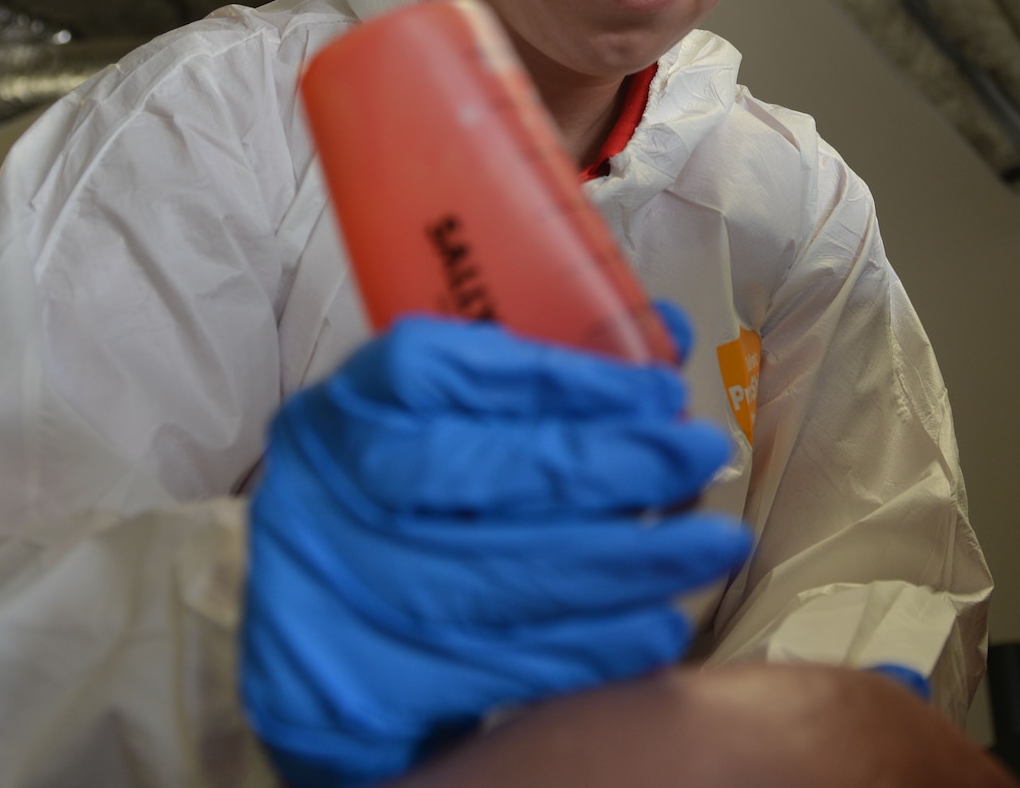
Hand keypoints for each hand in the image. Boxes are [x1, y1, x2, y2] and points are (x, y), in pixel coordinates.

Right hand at [240, 311, 752, 787]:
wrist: (308, 646)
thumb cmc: (403, 509)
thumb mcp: (441, 425)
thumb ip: (541, 381)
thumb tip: (666, 330)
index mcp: (350, 407)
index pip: (448, 370)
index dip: (560, 377)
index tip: (656, 388)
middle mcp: (330, 493)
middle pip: (487, 471)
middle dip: (616, 464)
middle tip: (699, 456)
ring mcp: (340, 595)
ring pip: (509, 575)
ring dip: (630, 561)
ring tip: (711, 546)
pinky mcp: (366, 688)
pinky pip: (503, 666)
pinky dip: (593, 647)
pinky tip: (659, 627)